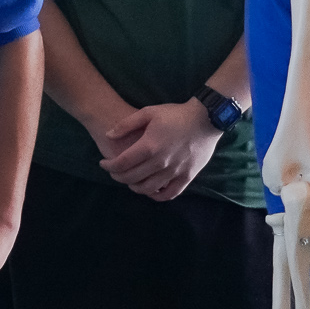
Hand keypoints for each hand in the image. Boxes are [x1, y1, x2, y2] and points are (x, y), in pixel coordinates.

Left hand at [99, 100, 221, 201]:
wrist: (206, 119)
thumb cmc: (175, 114)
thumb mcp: (148, 112)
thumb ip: (126, 124)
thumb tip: (108, 135)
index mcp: (149, 146)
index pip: (122, 163)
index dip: (109, 166)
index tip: (104, 164)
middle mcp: (160, 163)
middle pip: (132, 178)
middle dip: (118, 177)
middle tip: (114, 172)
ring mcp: (175, 172)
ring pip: (148, 189)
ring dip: (134, 187)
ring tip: (130, 180)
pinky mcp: (187, 177)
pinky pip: (169, 194)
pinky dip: (157, 196)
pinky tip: (151, 190)